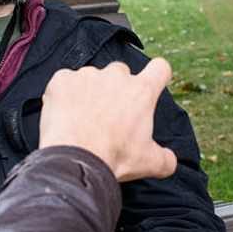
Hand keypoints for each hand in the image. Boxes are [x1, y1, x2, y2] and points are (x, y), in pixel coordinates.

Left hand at [40, 59, 177, 181]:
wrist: (75, 160)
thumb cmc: (114, 158)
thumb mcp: (150, 163)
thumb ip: (166, 158)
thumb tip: (170, 160)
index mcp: (141, 91)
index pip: (160, 68)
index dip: (157, 76)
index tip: (151, 86)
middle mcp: (115, 76)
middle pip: (121, 72)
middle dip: (116, 88)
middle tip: (108, 115)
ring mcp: (87, 75)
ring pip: (91, 77)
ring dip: (89, 92)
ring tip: (82, 119)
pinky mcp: (62, 80)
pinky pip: (64, 81)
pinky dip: (64, 95)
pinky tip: (64, 115)